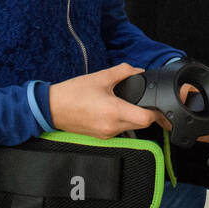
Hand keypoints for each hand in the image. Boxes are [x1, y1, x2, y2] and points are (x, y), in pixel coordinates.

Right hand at [48, 64, 166, 138]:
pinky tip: (117, 108)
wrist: (51, 108)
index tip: (157, 103)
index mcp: (114, 112)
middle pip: (142, 124)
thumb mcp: (100, 77)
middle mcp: (112, 127)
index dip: (156, 112)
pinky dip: (124, 120)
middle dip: (148, 113)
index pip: (146, 119)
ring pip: (132, 127)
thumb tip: (138, 71)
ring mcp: (107, 134)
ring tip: (130, 102)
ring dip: (135, 116)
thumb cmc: (72, 93)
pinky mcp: (101, 136)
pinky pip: (120, 129)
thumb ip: (123, 71)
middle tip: (147, 101)